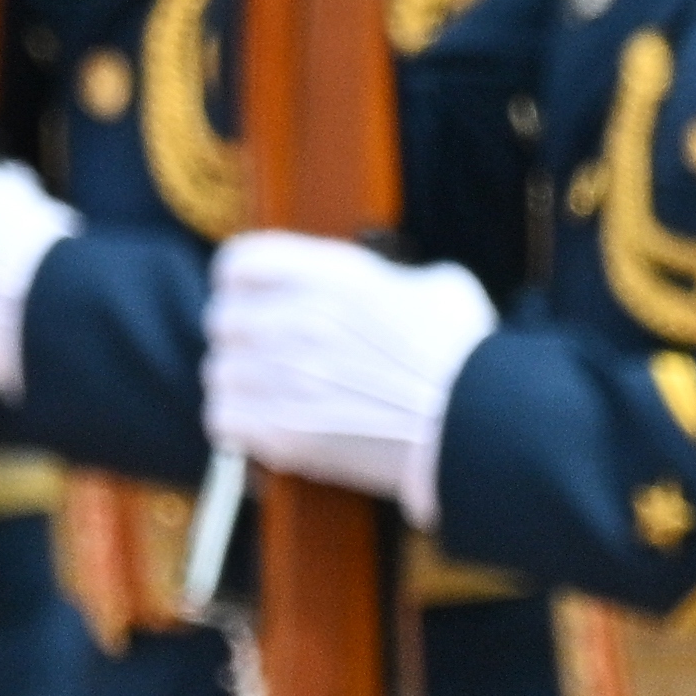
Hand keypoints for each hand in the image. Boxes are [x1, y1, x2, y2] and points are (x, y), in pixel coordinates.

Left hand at [204, 232, 498, 528]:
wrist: (475, 431)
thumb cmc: (468, 360)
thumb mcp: (443, 287)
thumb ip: (400, 278)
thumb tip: (396, 288)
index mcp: (331, 276)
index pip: (239, 262)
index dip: (242, 282)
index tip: (255, 299)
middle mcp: (296, 320)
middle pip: (221, 319)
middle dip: (242, 338)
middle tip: (268, 357)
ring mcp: (284, 377)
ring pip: (219, 373)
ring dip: (240, 386)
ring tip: (269, 398)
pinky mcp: (283, 433)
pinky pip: (222, 420)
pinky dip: (238, 426)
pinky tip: (265, 430)